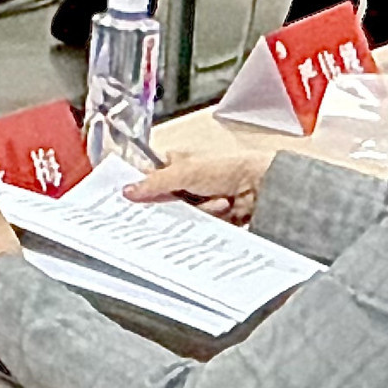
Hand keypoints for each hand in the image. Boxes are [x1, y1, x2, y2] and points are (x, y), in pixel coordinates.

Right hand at [127, 138, 269, 223]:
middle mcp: (187, 180)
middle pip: (163, 199)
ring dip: (197, 211)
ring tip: (216, 203)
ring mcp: (199, 200)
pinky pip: (195, 226)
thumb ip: (153, 183)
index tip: (131, 200)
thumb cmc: (226, 169)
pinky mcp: (210, 217)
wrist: (261, 187)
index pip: (150, 176)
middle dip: (172, 205)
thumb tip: (127, 191)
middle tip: (178, 205)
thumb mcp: (183, 173)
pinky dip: (206, 221)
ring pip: (180, 215)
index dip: (141, 188)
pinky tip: (221, 212)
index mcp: (177, 162)